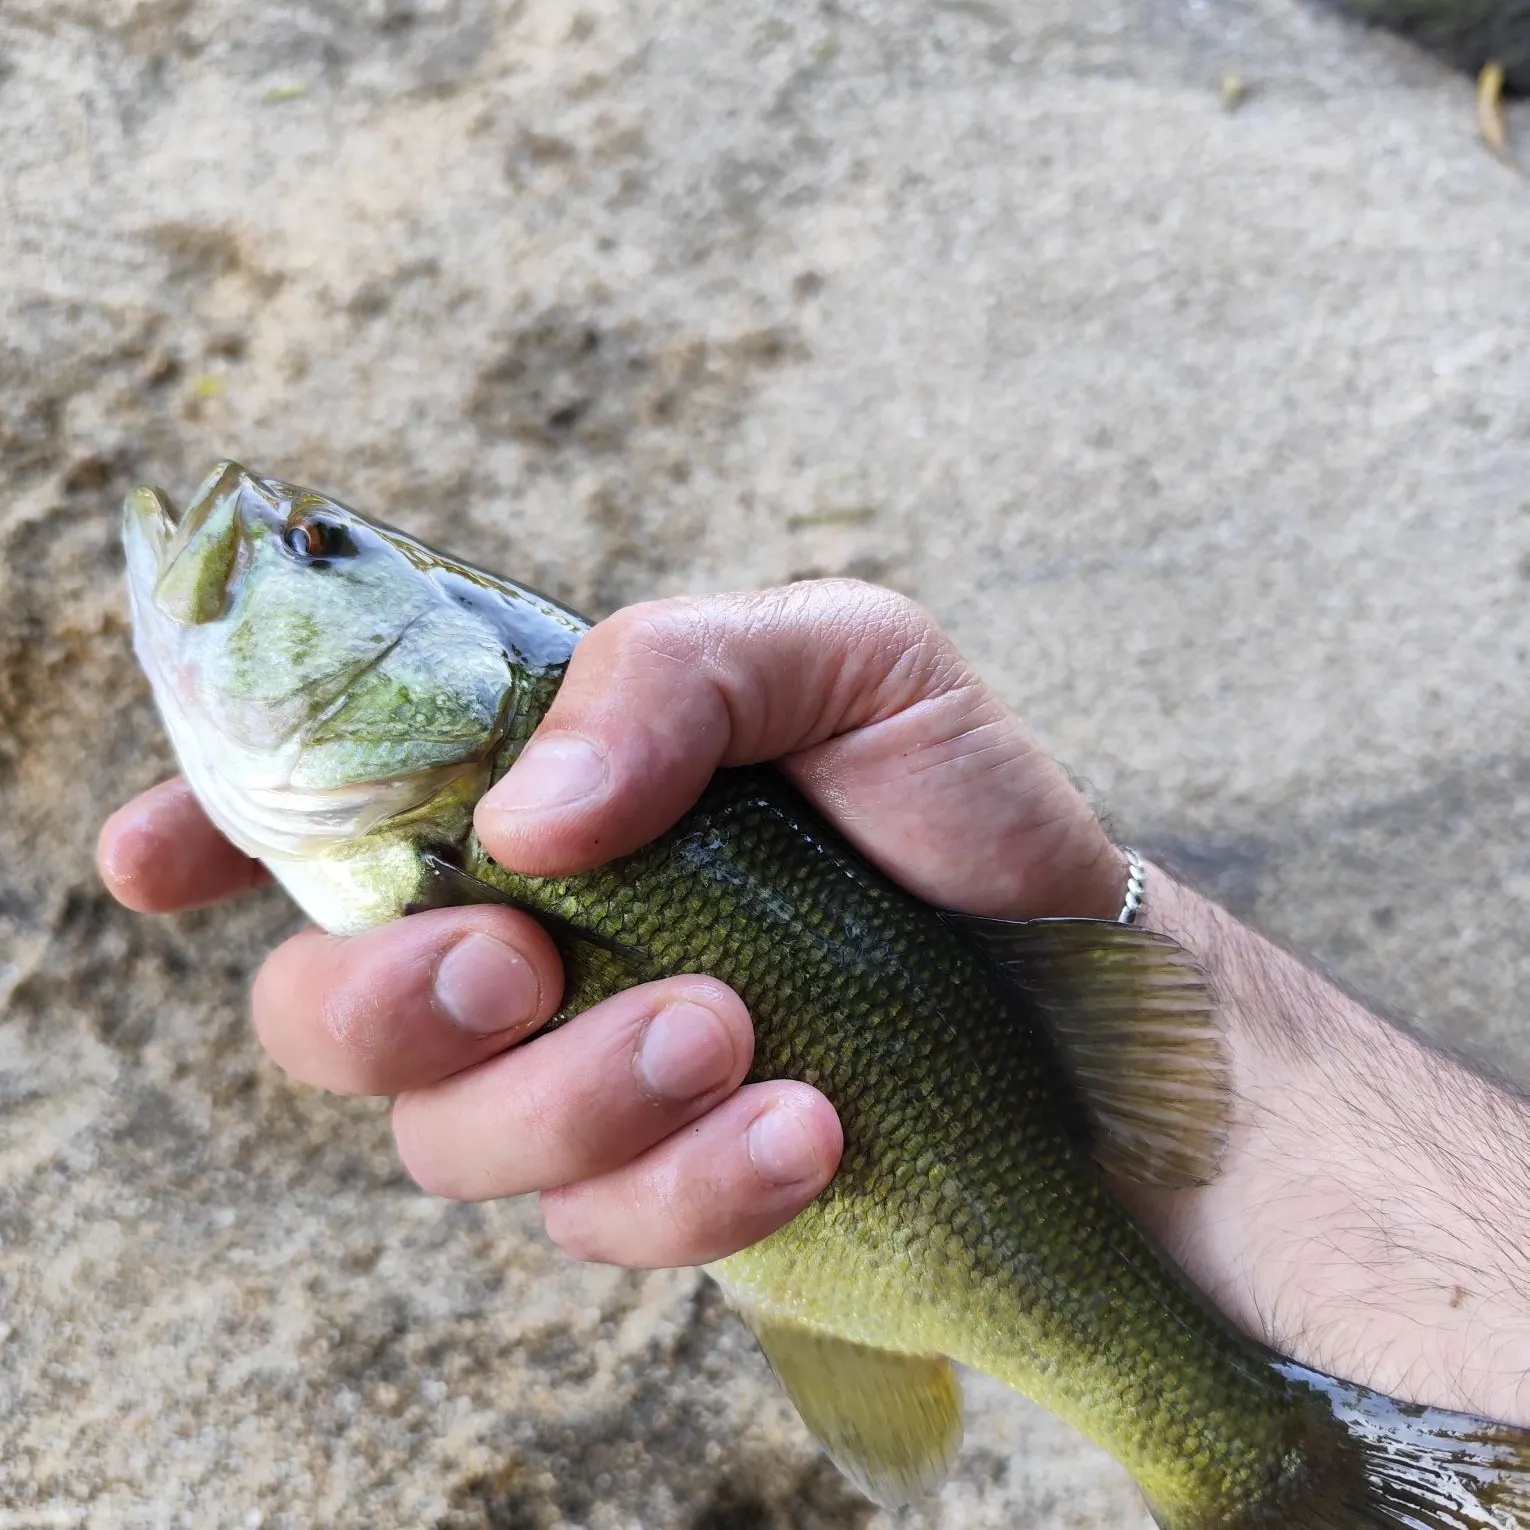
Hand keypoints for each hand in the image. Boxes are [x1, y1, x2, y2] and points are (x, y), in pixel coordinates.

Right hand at [99, 581, 1123, 1268]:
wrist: (1097, 1004)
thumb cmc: (964, 815)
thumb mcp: (855, 663)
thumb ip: (676, 672)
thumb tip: (519, 818)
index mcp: (551, 803)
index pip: (336, 813)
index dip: (219, 833)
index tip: (155, 862)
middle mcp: (541, 945)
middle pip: (332, 1012)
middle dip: (387, 1002)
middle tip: (520, 965)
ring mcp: (590, 1083)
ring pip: (453, 1141)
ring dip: (574, 1095)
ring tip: (732, 1034)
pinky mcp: (665, 1198)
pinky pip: (601, 1230)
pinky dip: (690, 1185)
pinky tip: (807, 1130)